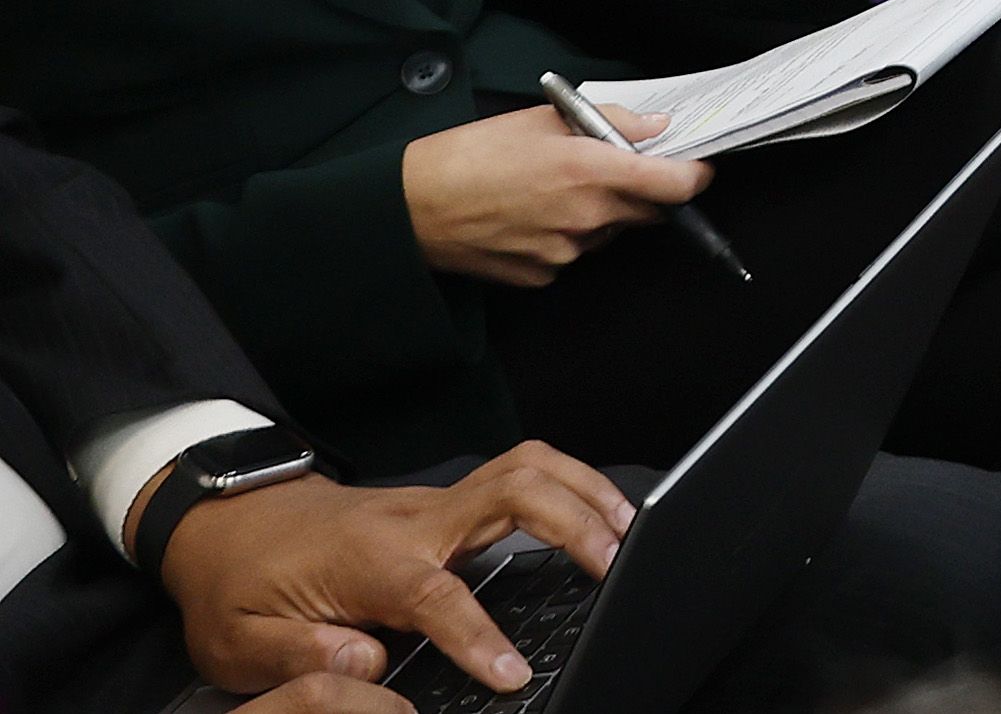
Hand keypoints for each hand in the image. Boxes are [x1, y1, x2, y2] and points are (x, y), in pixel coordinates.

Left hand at [165, 444, 631, 698]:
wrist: (226, 522)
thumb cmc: (236, 587)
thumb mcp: (238, 641)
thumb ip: (300, 656)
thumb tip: (371, 663)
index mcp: (366, 559)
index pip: (436, 595)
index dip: (477, 636)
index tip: (511, 675)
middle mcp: (412, 519)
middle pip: (513, 491)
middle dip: (573, 522)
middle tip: (618, 565)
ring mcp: (433, 502)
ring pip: (529, 469)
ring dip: (586, 492)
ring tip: (631, 533)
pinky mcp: (445, 503)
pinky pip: (522, 477)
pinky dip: (571, 488)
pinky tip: (599, 519)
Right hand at [398, 107, 702, 287]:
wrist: (408, 207)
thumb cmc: (471, 154)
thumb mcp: (543, 119)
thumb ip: (611, 124)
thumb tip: (655, 131)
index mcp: (591, 172)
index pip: (676, 185)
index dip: (694, 175)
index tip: (696, 166)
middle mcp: (586, 218)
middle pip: (646, 211)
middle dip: (642, 190)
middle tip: (610, 169)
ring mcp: (564, 253)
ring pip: (607, 232)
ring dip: (599, 213)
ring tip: (551, 190)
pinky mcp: (540, 277)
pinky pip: (572, 254)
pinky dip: (565, 237)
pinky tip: (529, 217)